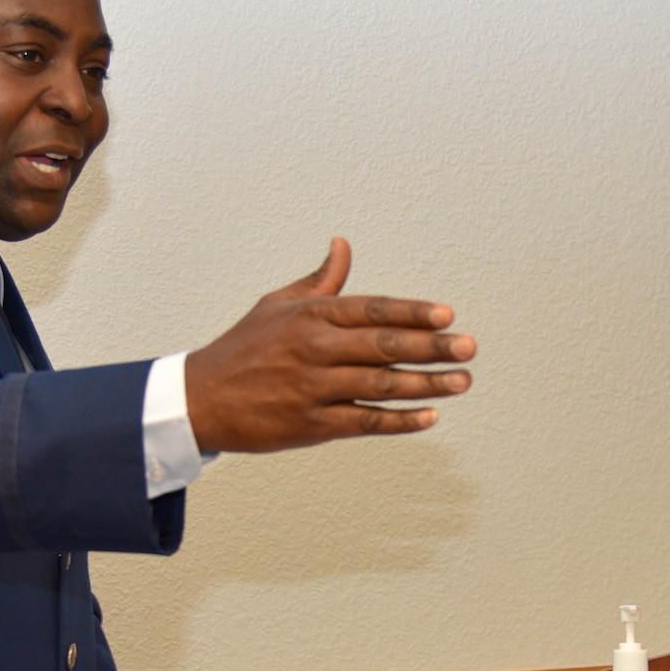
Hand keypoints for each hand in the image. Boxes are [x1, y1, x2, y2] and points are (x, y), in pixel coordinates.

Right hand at [184, 237, 475, 453]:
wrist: (200, 398)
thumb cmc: (244, 348)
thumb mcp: (278, 304)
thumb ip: (320, 281)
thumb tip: (342, 246)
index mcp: (310, 316)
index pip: (371, 310)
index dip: (411, 312)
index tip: (447, 314)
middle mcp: (314, 349)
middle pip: (384, 346)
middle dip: (432, 347)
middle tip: (469, 347)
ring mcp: (313, 388)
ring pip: (380, 384)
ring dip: (426, 384)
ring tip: (462, 382)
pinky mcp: (310, 424)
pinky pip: (363, 421)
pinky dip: (398, 420)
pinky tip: (429, 417)